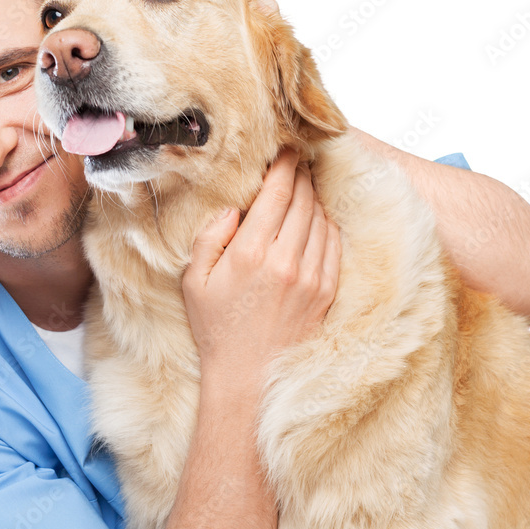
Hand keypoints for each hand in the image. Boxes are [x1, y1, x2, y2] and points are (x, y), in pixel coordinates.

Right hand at [182, 147, 340, 407]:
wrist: (248, 380)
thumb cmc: (217, 330)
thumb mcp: (195, 282)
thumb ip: (210, 238)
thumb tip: (235, 208)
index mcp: (250, 254)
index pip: (277, 194)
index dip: (284, 165)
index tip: (286, 149)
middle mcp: (286, 261)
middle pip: (304, 200)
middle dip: (302, 174)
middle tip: (298, 159)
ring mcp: (312, 277)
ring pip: (322, 219)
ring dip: (315, 197)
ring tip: (306, 185)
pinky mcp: (327, 292)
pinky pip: (334, 244)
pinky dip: (328, 224)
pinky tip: (317, 218)